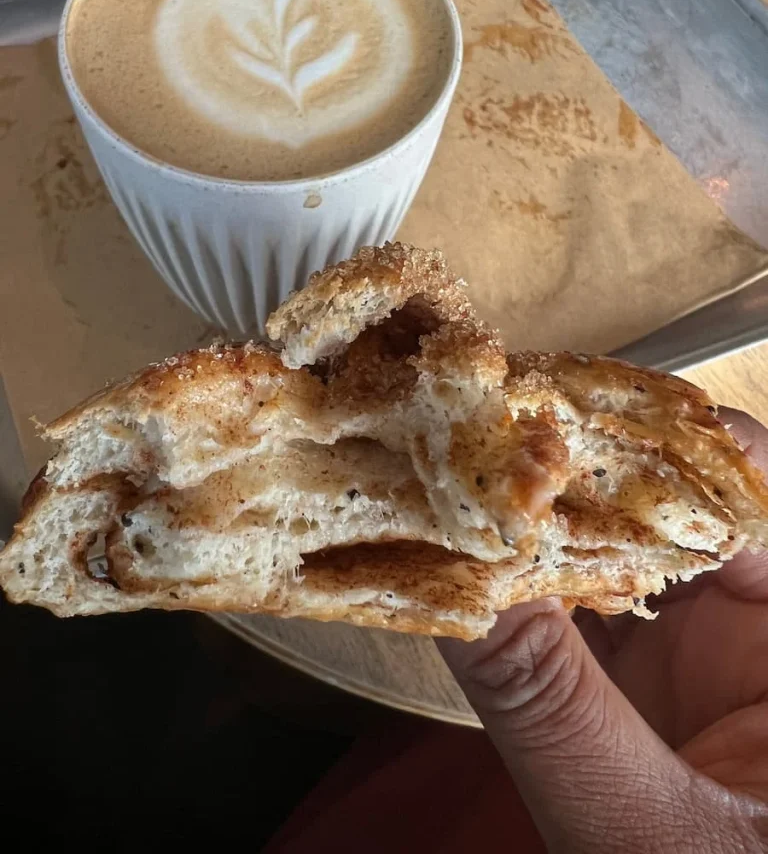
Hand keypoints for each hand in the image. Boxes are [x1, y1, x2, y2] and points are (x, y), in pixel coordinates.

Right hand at [439, 409, 767, 852]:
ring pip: (634, 534)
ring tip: (469, 476)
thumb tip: (455, 579)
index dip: (649, 439)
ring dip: (553, 511)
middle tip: (484, 430)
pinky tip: (481, 556)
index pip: (747, 489)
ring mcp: (725, 633)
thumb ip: (554, 708)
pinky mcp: (670, 659)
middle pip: (684, 493)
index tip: (545, 415)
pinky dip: (542, 572)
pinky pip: (602, 587)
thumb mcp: (646, 840)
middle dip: (584, 464)